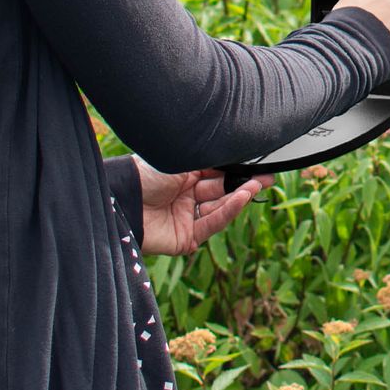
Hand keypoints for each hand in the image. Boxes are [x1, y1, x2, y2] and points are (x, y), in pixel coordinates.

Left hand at [133, 156, 274, 255]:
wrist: (123, 198)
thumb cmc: (146, 173)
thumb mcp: (181, 160)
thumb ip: (209, 161)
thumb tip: (235, 151)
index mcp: (183, 174)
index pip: (216, 173)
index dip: (236, 170)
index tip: (258, 165)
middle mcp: (186, 195)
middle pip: (221, 190)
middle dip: (243, 183)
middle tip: (266, 177)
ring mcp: (186, 217)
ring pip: (219, 208)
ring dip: (238, 197)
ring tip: (255, 185)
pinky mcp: (185, 238)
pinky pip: (211, 224)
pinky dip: (227, 212)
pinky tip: (241, 198)